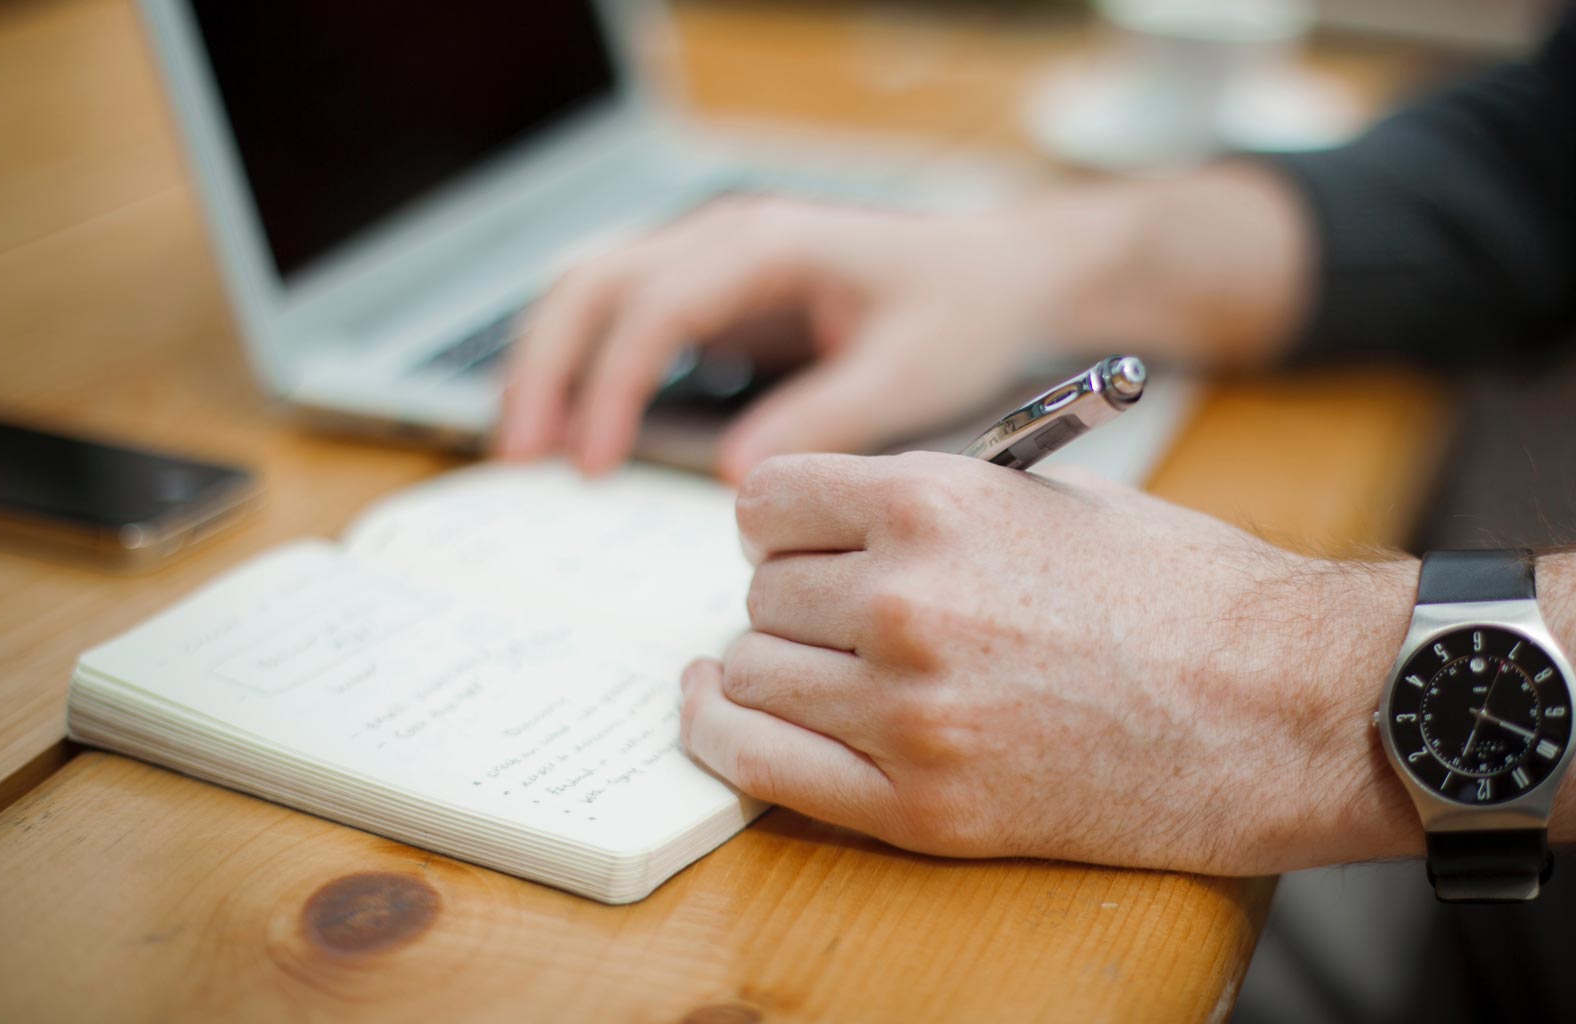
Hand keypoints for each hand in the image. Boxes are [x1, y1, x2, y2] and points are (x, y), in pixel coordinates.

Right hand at [497, 196, 1088, 480]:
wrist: (1001, 275)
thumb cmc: (963, 314)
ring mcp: (715, 260)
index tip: (590, 464)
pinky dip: (585, 364)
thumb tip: (735, 478)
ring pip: (593, 291)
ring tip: (524, 447)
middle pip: (593, 284)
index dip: (609, 385)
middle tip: (519, 458)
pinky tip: (574, 425)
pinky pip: (625, 316)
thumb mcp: (908, 373)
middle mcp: (727, 238)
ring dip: (548, 362)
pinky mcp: (717, 294)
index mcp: (768, 246)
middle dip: (544, 367)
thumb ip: (824, 420)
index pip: (653, 306)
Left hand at [679, 451, 1420, 874]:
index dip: (780, 523)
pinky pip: (762, 766)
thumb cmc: (1185, 592)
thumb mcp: (1053, 497)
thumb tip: (838, 521)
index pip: (766, 500)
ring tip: (819, 666)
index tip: (796, 542)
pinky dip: (726, 735)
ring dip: (773, 666)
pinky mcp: (923, 807)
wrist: (1286, 707)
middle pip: (760, 592)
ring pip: (752, 673)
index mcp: (936, 502)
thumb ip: (932, 502)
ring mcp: (909, 711)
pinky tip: (724, 711)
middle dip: (792, 597)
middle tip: (838, 613)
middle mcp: (906, 600)